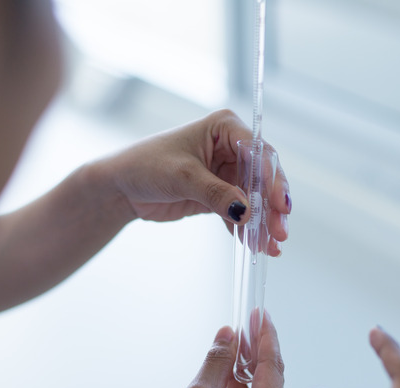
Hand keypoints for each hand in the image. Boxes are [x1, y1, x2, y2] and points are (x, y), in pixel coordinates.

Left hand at [90, 110, 290, 255]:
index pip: (258, 152)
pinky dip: (248, 229)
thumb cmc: (145, 166)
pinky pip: (241, 212)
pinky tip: (256, 246)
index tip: (279, 205)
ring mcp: (227, 172)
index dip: (272, 179)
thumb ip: (216, 193)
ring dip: (264, 222)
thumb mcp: (183, 177)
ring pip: (255, 198)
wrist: (120, 188)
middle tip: (280, 232)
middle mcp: (230, 147)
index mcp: (224, 127)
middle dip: (272, 206)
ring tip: (272, 246)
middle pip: (263, 177)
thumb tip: (247, 212)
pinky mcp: (220, 194)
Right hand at [119, 314, 286, 387]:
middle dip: (257, 353)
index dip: (265, 338)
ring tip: (234, 346)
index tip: (260, 316)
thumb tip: (228, 337)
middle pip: (271, 383)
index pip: (272, 370)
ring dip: (247, 372)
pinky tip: (228, 375)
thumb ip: (218, 361)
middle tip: (248, 325)